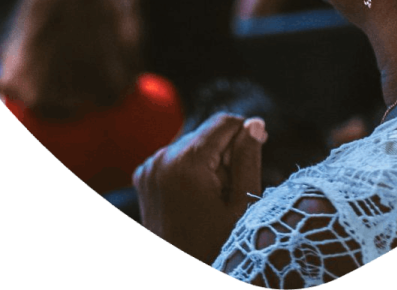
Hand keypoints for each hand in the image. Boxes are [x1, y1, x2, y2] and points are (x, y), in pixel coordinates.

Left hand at [133, 112, 265, 265]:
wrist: (185, 274)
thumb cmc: (217, 248)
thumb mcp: (242, 205)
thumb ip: (248, 158)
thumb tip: (253, 123)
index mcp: (186, 162)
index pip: (223, 122)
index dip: (244, 137)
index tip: (251, 161)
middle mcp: (162, 158)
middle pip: (207, 134)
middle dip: (224, 155)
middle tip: (227, 193)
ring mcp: (149, 168)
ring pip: (192, 145)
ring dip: (208, 164)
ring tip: (211, 201)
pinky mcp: (143, 178)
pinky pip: (176, 159)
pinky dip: (190, 171)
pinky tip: (195, 201)